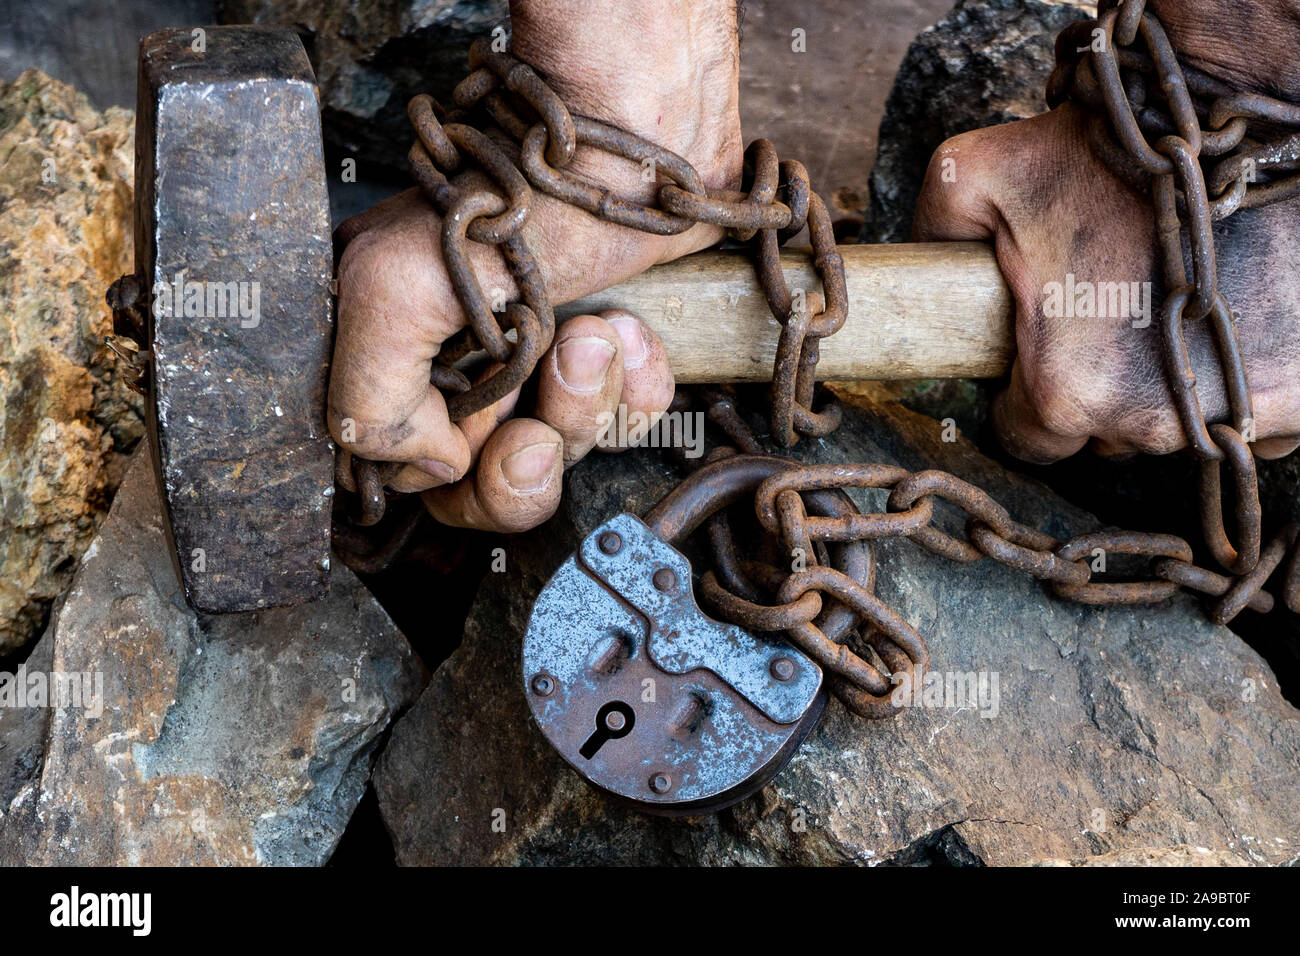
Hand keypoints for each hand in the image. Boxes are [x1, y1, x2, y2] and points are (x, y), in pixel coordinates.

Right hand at [330, 0, 741, 530]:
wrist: (633, 138)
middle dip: (526, 458)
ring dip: (585, 404)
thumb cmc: (513, 193)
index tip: (468, 434)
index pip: (411, 474)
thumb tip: (431, 468)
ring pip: (563, 450)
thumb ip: (370, 396)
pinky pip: (627, 420)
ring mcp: (539, 364)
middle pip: (491, 482)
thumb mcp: (394, 286)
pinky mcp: (609, 356)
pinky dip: (638, 388)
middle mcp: (468, 368)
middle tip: (540, 419)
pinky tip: (630, 333)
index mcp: (399, 356)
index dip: (447, 473)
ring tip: (596, 335)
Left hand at [912, 0, 1299, 463]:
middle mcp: (1140, 425)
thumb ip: (939, 222)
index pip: (1025, 440)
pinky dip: (1228, 386)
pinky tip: (1222, 328)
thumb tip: (919, 262)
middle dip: (1093, 388)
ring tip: (1163, 313)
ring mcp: (1219, 421)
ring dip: (1158, 387)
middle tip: (1105, 315)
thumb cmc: (1123, 160)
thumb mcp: (988, 171)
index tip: (1037, 355)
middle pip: (1098, 438)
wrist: (1254, 143)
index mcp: (1063, 392)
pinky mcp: (1290, 409)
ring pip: (1166, 429)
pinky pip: (1240, 422)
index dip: (1024, 397)